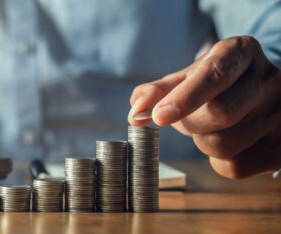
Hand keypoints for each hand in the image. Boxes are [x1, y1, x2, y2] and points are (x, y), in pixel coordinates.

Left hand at [128, 36, 280, 178]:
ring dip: (202, 142)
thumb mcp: (186, 78)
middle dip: (190, 123)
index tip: (159, 116)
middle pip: (220, 112)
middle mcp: (268, 79)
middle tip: (188, 118)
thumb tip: (136, 112)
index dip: (184, 98)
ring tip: (209, 128)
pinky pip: (234, 167)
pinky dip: (216, 162)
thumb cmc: (214, 85)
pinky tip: (224, 143)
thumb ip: (157, 91)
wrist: (257, 94)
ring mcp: (280, 114)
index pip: (215, 74)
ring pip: (223, 145)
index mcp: (241, 52)